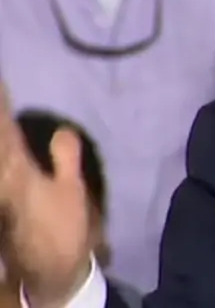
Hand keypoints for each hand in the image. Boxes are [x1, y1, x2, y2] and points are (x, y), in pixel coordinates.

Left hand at [0, 88, 90, 306]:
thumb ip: (64, 159)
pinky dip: (6, 145)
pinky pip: (1, 164)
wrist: (48, 268)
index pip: (6, 133)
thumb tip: (62, 129)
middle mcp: (1, 177)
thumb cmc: (63, 229)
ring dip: (2, 128)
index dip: (3, 108)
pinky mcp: (2, 198)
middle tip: (0, 87)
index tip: (2, 82)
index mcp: (17, 173)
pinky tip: (9, 137)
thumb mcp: (72, 192)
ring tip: (2, 107)